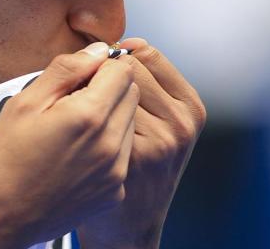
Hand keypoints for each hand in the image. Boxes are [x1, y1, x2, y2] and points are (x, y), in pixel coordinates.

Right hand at [0, 42, 139, 248]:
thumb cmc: (2, 159)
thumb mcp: (23, 103)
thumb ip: (66, 70)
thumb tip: (99, 50)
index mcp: (88, 116)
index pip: (123, 70)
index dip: (101, 66)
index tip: (79, 75)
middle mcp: (110, 145)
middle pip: (131, 94)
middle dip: (109, 88)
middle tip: (72, 101)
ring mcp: (116, 172)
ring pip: (129, 123)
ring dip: (110, 116)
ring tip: (72, 130)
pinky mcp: (114, 192)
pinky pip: (123, 153)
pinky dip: (107, 146)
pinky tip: (76, 156)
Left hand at [77, 39, 205, 248]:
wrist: (129, 223)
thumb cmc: (137, 163)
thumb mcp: (161, 122)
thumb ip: (148, 84)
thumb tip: (117, 46)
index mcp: (190, 105)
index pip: (146, 53)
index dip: (116, 57)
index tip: (101, 72)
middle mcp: (181, 122)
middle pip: (126, 67)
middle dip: (102, 74)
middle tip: (88, 95)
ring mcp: (158, 141)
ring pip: (109, 89)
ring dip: (88, 93)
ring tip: (82, 114)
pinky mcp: (130, 156)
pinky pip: (96, 113)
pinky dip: (81, 115)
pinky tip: (79, 133)